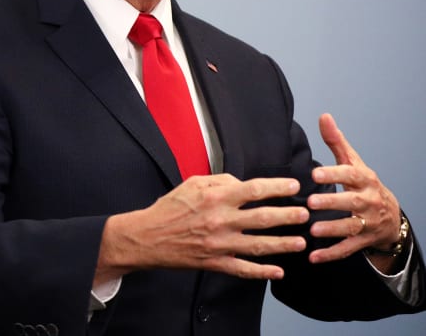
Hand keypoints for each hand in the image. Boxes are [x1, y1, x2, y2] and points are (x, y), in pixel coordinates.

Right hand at [95, 173, 308, 283]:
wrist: (148, 236)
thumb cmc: (170, 207)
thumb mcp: (192, 183)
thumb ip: (220, 181)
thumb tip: (242, 183)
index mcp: (216, 198)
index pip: (254, 189)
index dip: (277, 188)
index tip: (294, 186)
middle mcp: (221, 220)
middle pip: (263, 218)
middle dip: (288, 216)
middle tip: (305, 214)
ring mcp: (219, 244)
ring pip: (259, 245)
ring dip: (283, 244)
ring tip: (300, 243)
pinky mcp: (215, 263)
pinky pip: (243, 269)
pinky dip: (262, 272)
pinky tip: (278, 272)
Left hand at [306, 113, 400, 266]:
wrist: (390, 214)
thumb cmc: (363, 184)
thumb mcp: (353, 162)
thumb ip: (336, 141)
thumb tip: (324, 116)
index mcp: (364, 180)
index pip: (350, 175)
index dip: (334, 174)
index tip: (315, 174)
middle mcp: (367, 201)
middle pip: (351, 203)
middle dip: (332, 203)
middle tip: (311, 203)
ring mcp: (367, 222)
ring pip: (350, 227)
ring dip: (332, 230)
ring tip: (312, 230)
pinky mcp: (363, 240)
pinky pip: (347, 249)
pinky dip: (331, 254)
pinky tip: (313, 257)